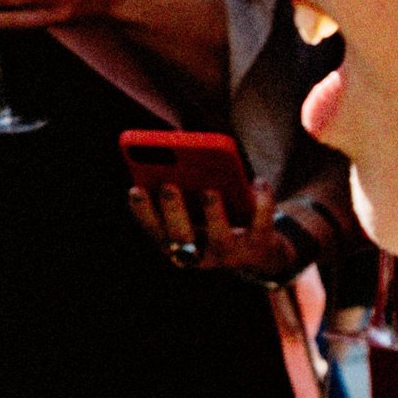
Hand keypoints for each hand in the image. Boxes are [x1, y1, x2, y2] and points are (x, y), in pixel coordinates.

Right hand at [128, 178, 298, 277]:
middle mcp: (199, 254)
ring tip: (210, 190)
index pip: (153, 229)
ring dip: (214, 214)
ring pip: (220, 238)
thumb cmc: (216, 219)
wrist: (258, 252)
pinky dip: (262, 203)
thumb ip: (184, 182)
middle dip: (174, 212)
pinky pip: (260, 224)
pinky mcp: (259, 245)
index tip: (134, 189)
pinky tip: (258, 181)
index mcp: (176, 243)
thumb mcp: (196, 208)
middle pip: (182, 237)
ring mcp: (230, 253)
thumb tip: (179, 143)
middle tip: (168, 186)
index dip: (142, 211)